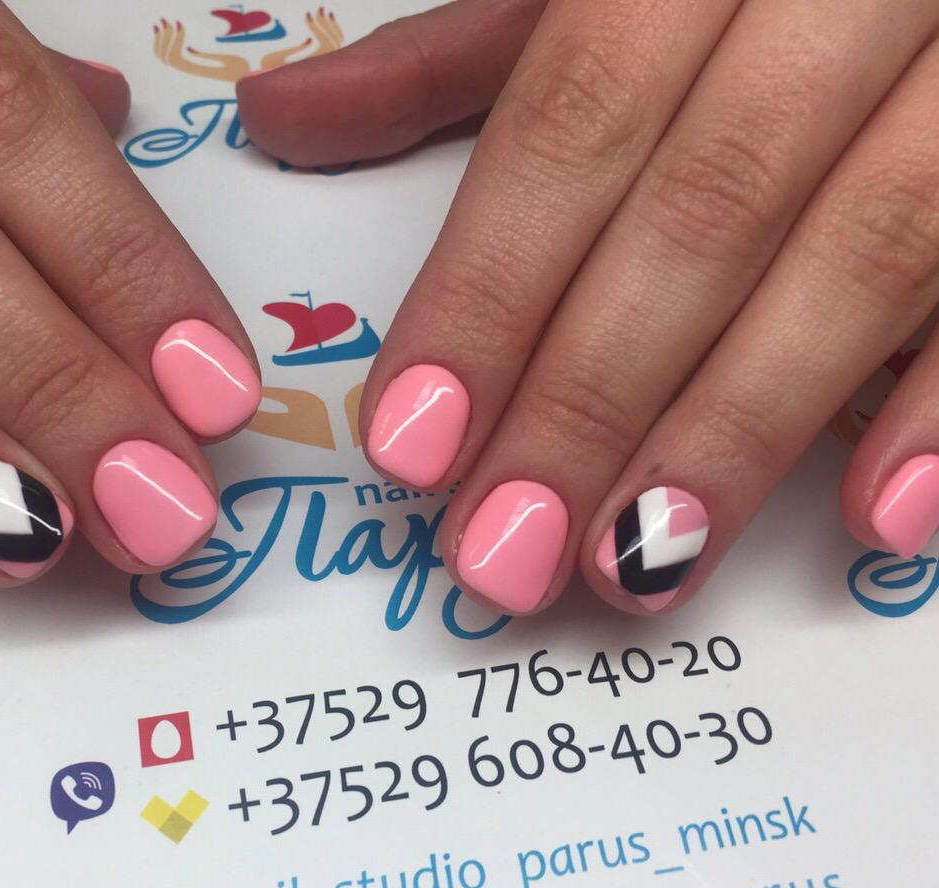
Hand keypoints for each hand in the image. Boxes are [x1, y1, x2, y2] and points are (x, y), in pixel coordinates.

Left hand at [238, 0, 938, 613]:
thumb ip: (451, 57)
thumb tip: (280, 118)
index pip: (575, 119)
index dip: (489, 288)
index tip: (413, 443)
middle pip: (705, 209)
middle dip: (591, 396)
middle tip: (503, 549)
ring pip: (864, 251)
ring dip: (739, 430)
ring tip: (633, 564)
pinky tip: (872, 517)